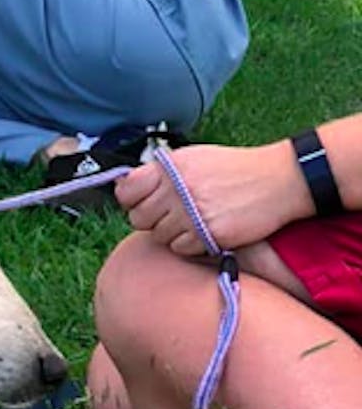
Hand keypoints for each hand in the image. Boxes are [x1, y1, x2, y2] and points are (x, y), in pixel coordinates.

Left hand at [114, 142, 314, 255]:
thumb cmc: (237, 169)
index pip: (126, 191)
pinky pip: (180, 249)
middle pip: (139, 218)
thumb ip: (162, 173)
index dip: (131, 199)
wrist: (281, 180)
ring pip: (159, 236)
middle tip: (173, 214)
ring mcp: (192, 213)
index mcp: (172, 167)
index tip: (142, 201)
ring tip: (195, 221)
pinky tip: (205, 231)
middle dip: (152, 219)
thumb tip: (126, 186)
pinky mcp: (208, 234)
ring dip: (173, 233)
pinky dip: (189, 245)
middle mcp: (178, 189)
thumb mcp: (196, 158)